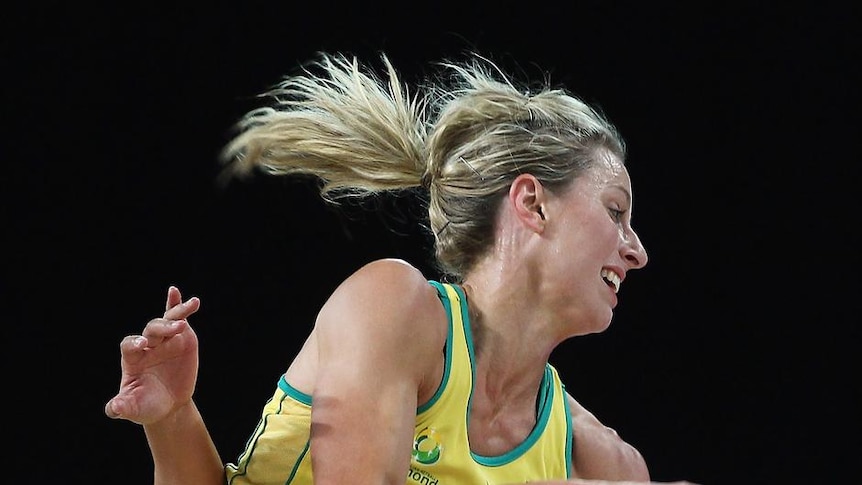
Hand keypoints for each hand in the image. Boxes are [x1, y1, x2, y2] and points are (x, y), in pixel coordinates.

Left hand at [105, 286, 200, 424]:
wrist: (169, 406)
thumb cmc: (147, 406)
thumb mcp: (134, 409)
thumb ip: (122, 407)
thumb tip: (113, 408)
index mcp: (132, 359)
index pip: (129, 345)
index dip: (135, 342)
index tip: (143, 344)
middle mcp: (147, 345)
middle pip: (152, 330)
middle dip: (162, 327)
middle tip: (176, 328)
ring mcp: (165, 340)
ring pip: (167, 320)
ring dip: (177, 313)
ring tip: (192, 305)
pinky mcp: (181, 338)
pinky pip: (178, 318)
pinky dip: (180, 306)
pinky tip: (190, 299)